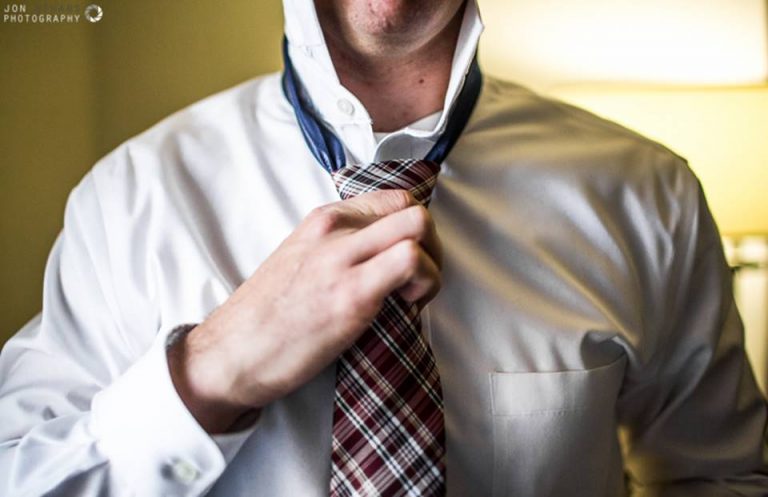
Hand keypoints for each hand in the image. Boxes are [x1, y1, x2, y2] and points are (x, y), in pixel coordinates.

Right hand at [167, 190, 442, 432]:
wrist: (231, 353)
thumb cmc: (267, 318)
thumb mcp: (301, 261)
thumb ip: (338, 248)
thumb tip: (382, 255)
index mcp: (323, 220)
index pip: (393, 200)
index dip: (413, 231)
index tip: (407, 261)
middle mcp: (333, 230)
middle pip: (412, 208)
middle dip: (431, 244)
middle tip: (419, 280)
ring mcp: (342, 258)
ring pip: (418, 226)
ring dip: (432, 264)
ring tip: (413, 296)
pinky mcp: (351, 293)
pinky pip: (410, 262)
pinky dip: (425, 282)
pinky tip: (408, 306)